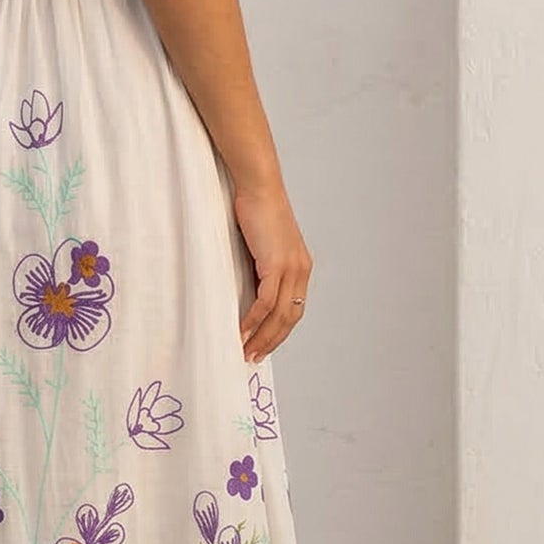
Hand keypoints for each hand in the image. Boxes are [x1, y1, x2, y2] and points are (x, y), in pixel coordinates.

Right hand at [233, 184, 312, 361]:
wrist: (258, 186)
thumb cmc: (256, 210)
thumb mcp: (261, 245)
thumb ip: (261, 268)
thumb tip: (247, 291)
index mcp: (300, 267)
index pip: (294, 308)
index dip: (280, 331)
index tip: (264, 344)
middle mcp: (301, 270)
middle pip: (290, 317)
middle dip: (272, 341)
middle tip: (254, 357)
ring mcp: (291, 268)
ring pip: (279, 314)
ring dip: (262, 337)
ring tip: (246, 351)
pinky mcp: (277, 264)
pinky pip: (266, 302)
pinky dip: (254, 320)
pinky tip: (242, 331)